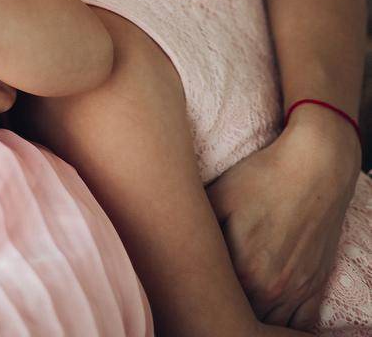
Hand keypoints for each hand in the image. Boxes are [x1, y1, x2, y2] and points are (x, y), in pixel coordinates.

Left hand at [207, 110, 360, 327]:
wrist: (316, 167)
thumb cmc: (264, 177)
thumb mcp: (219, 194)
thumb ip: (198, 224)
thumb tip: (172, 238)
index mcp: (243, 269)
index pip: (214, 299)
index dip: (200, 293)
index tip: (190, 282)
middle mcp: (271, 288)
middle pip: (241, 315)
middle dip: (224, 306)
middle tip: (210, 291)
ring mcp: (295, 291)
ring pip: (268, 323)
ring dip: (252, 316)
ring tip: (234, 300)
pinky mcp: (314, 286)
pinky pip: (299, 325)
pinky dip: (283, 324)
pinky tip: (266, 310)